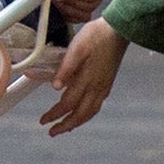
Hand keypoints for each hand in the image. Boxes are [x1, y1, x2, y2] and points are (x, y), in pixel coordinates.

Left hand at [40, 18, 128, 136]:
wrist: (119, 31)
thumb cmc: (97, 35)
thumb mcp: (78, 46)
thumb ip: (66, 67)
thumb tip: (56, 86)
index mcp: (87, 79)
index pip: (68, 104)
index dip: (55, 114)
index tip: (44, 120)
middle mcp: (97, 87)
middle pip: (80, 114)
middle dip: (65, 125)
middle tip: (52, 132)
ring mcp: (103, 86)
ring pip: (90, 112)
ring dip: (76, 122)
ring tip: (65, 128)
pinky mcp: (107, 83)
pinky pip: (96, 106)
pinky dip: (87, 114)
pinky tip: (82, 113)